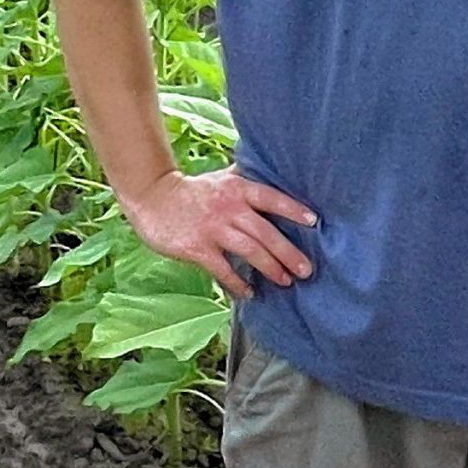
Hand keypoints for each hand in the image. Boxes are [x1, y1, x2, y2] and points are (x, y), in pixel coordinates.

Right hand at [120, 167, 317, 300]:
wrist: (153, 197)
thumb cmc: (193, 191)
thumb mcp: (221, 178)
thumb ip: (246, 180)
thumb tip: (274, 174)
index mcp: (237, 188)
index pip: (271, 197)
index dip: (293, 209)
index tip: (314, 222)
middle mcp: (228, 206)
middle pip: (265, 231)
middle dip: (288, 252)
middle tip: (306, 270)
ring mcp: (212, 228)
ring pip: (249, 250)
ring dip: (270, 268)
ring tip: (285, 281)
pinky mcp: (197, 247)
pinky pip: (223, 269)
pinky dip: (238, 283)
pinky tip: (250, 293)